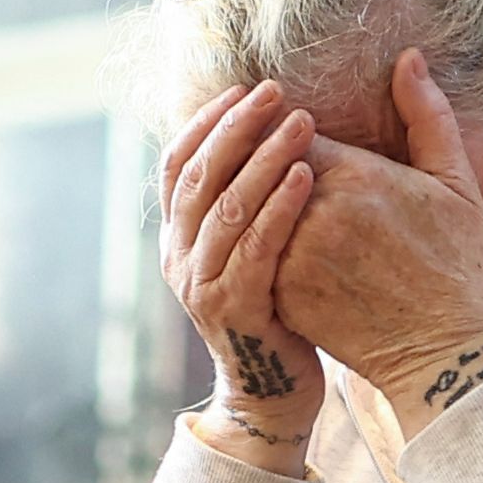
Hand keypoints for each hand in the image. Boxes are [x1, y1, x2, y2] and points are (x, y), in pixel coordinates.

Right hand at [159, 85, 328, 455]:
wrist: (272, 394)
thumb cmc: (274, 309)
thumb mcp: (245, 252)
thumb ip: (243, 204)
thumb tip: (259, 136)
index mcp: (178, 238)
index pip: (176, 164)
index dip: (205, 121)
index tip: (243, 87)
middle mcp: (180, 258)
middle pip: (200, 175)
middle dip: (237, 126)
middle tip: (276, 91)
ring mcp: (202, 286)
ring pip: (227, 206)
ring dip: (264, 156)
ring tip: (302, 121)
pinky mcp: (235, 309)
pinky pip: (256, 247)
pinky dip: (279, 206)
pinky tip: (306, 175)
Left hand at [266, 56, 482, 398]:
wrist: (445, 353)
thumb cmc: (458, 263)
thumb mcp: (456, 183)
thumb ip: (427, 115)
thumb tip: (409, 56)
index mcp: (353, 176)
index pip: (287, 128)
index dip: (282, 123)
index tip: (285, 122)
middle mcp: (313, 215)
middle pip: (257, 167)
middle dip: (254, 157)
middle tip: (251, 148)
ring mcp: (291, 259)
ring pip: (247, 211)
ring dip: (244, 200)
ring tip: (249, 194)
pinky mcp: (279, 297)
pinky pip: (248, 255)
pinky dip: (248, 243)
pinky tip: (254, 238)